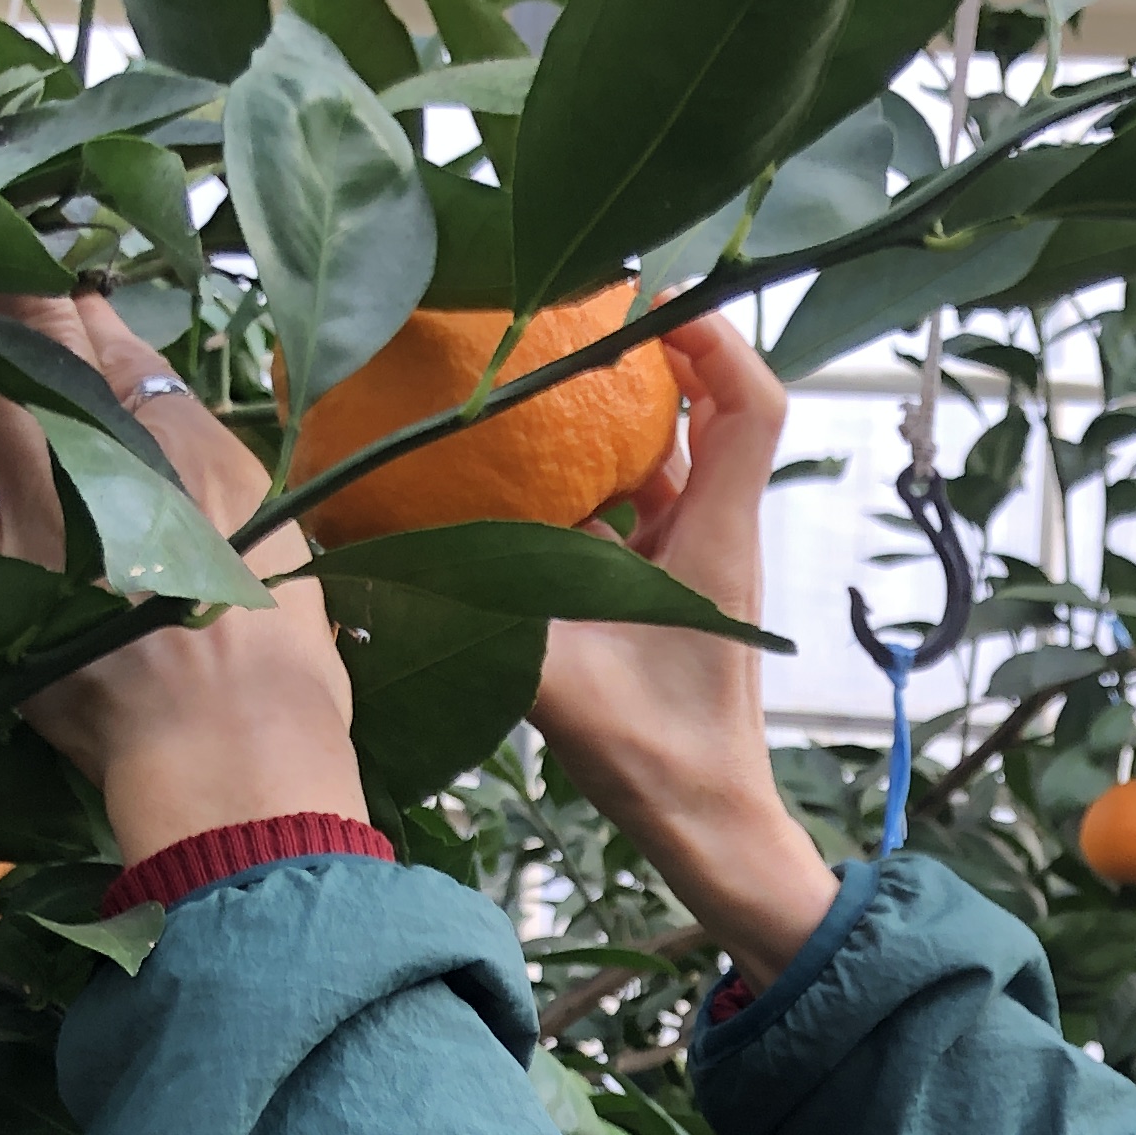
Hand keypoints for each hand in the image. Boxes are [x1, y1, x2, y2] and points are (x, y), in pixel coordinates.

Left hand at [0, 282, 366, 865]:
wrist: (236, 758)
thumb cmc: (282, 676)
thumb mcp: (280, 552)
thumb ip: (221, 477)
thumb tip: (168, 421)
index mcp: (194, 450)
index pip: (122, 347)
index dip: (77, 303)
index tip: (51, 277)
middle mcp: (114, 457)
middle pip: (42, 334)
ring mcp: (43, 507)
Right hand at [533, 318, 841, 973]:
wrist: (708, 833)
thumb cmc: (662, 763)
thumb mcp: (562, 682)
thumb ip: (482, 613)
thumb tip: (384, 552)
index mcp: (714, 538)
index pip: (751, 403)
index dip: (712, 334)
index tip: (643, 301)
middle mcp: (713, 538)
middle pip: (707, 415)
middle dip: (647, 359)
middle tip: (569, 320)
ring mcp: (693, 567)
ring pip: (665, 465)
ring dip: (611, 423)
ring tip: (529, 382)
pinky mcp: (667, 597)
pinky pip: (631, 516)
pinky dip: (587, 488)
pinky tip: (515, 487)